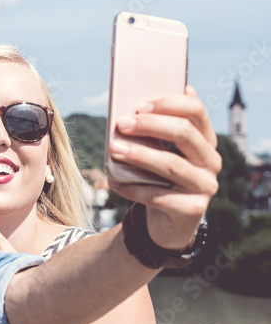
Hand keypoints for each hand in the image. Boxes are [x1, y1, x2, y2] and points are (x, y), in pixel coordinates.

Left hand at [107, 86, 220, 249]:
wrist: (166, 220)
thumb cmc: (158, 177)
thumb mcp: (160, 152)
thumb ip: (154, 130)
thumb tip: (134, 105)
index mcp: (205, 139)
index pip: (196, 110)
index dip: (169, 103)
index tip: (139, 105)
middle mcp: (211, 160)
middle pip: (184, 133)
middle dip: (150, 125)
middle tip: (121, 124)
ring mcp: (205, 185)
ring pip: (172, 164)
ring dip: (139, 155)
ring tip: (114, 149)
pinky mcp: (193, 209)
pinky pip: (158, 195)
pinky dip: (131, 188)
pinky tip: (112, 181)